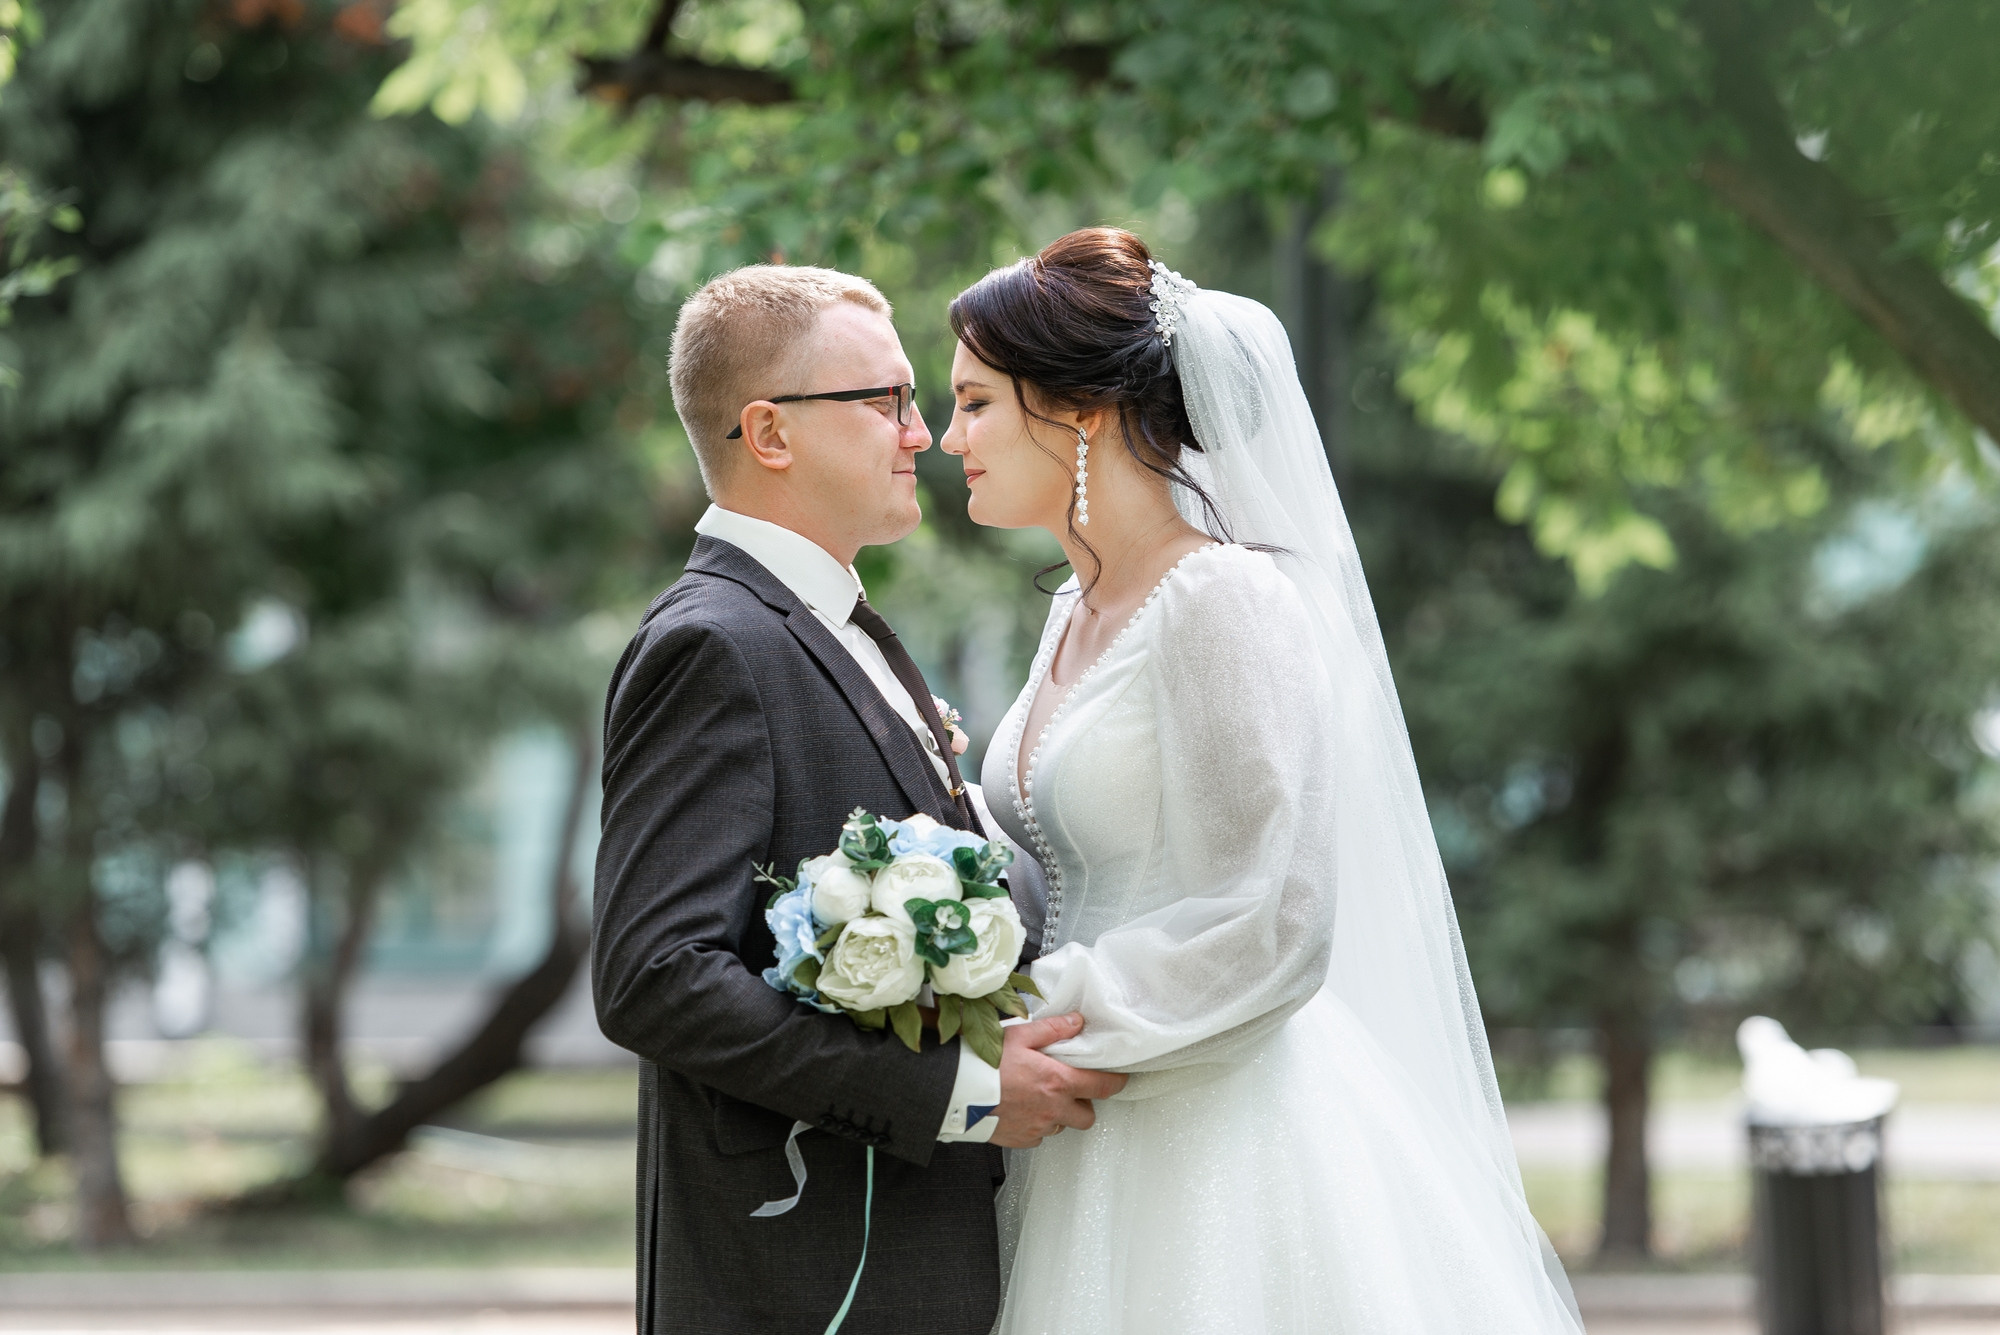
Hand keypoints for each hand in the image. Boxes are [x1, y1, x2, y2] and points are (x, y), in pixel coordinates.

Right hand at [989, 1012, 1127, 1147]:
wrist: (954, 1091)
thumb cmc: (984, 1062)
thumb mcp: (1020, 1035)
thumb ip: (1053, 1029)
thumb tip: (1077, 1022)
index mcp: (1057, 1081)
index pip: (1102, 1086)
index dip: (1115, 1082)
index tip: (1119, 1079)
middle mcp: (1052, 1109)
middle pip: (1087, 1117)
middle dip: (1084, 1105)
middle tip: (1070, 1091)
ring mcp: (1037, 1128)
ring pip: (1061, 1127)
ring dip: (1058, 1115)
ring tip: (1039, 1098)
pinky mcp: (1021, 1140)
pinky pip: (1038, 1136)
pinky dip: (1036, 1126)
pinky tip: (1022, 1110)